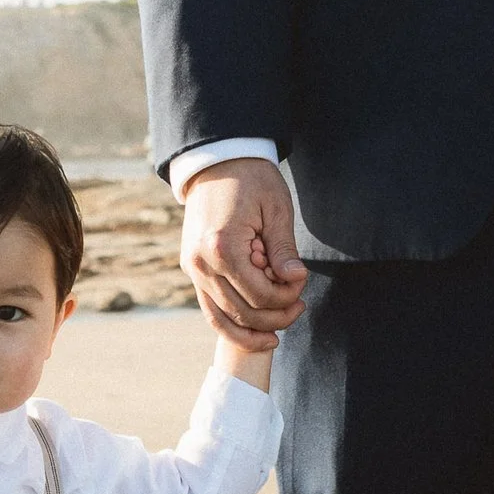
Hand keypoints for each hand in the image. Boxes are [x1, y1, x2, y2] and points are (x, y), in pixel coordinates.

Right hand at [180, 157, 307, 351]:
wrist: (217, 162)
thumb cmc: (251, 180)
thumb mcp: (276, 209)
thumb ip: (283, 248)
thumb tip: (295, 280)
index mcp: (222, 246)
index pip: (259, 294)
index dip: (286, 297)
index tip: (302, 284)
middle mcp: (201, 263)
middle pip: (242, 312)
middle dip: (275, 317)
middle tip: (299, 307)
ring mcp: (192, 269)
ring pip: (222, 319)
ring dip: (253, 331)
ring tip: (279, 330)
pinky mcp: (191, 270)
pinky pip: (210, 310)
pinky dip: (232, 326)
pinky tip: (255, 331)